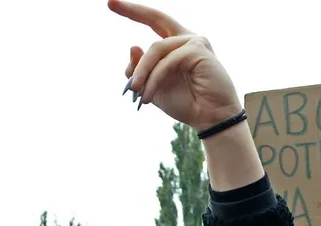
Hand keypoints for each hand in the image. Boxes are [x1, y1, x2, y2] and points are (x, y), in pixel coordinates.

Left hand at [112, 0, 241, 130]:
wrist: (209, 118)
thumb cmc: (186, 103)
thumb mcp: (152, 87)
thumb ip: (139, 70)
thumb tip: (133, 46)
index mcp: (175, 45)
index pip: (154, 22)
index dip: (134, 12)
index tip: (111, 3)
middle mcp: (186, 38)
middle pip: (156, 19)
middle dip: (133, 10)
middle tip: (110, 2)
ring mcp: (194, 41)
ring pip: (155, 50)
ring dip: (142, 73)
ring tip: (135, 91)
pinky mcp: (198, 50)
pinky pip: (166, 61)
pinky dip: (154, 79)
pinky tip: (148, 96)